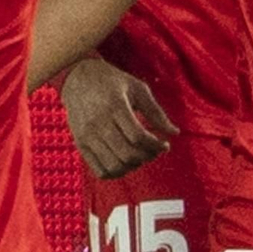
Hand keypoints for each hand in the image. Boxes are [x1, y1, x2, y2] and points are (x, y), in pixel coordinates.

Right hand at [59, 57, 179, 178]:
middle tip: (155, 151)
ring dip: (134, 166)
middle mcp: (98, 123)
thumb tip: (175, 133)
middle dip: (148, 157)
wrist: (77, 78)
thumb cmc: (112, 81)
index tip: (165, 144)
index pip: (138, 136)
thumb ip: (156, 112)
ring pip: (114, 166)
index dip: (156, 145)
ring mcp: (87, 136)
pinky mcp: (80, 145)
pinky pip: (100, 170)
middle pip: (127, 154)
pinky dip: (117, 173)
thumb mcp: (137, 88)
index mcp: (114, 106)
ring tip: (141, 156)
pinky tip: (126, 163)